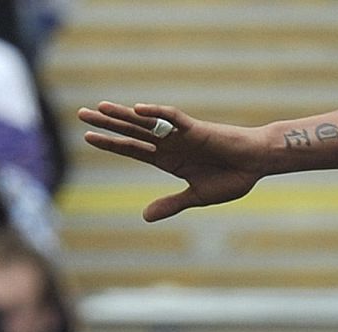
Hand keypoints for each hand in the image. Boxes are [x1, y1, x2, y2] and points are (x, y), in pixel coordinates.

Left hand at [77, 101, 264, 220]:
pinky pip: (173, 118)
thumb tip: (144, 217)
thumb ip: (171, 204)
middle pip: (132, 132)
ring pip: (146, 122)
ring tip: (99, 108)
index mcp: (168, 160)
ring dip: (124, 115)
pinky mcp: (196, 129)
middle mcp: (169, 144)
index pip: (133, 149)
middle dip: (107, 124)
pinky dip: (157, 113)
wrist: (256, 163)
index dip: (111, 144)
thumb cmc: (232, 178)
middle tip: (81, 115)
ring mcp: (181, 135)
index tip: (88, 138)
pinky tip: (139, 109)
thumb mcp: (197, 197)